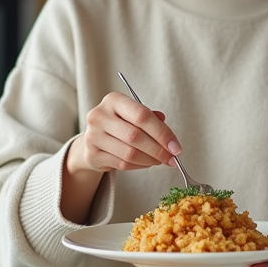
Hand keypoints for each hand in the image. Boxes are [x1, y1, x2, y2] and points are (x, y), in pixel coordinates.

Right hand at [67, 92, 181, 176]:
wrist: (94, 139)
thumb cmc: (120, 124)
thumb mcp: (135, 116)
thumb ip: (153, 122)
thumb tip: (171, 140)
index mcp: (113, 100)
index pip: (142, 115)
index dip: (162, 133)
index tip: (176, 147)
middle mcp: (99, 115)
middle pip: (135, 136)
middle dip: (158, 150)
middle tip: (172, 158)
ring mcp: (92, 136)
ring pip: (129, 153)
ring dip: (150, 160)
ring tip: (159, 160)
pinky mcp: (92, 155)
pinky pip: (122, 164)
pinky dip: (139, 166)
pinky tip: (146, 163)